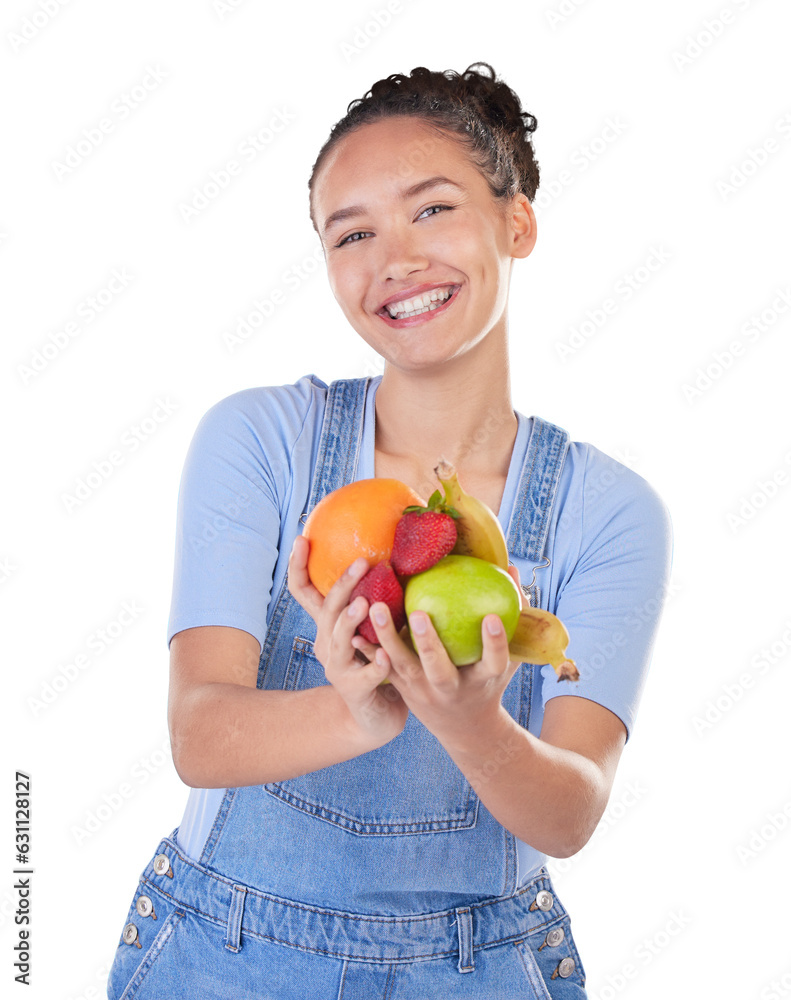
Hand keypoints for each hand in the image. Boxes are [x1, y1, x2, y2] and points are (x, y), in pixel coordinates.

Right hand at [287, 535, 407, 745]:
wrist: (376, 717)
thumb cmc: (380, 662)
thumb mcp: (374, 628)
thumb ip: (379, 598)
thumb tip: (397, 554)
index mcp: (330, 626)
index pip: (305, 592)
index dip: (298, 566)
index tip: (301, 537)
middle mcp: (328, 644)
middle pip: (326, 611)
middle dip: (341, 586)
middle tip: (361, 562)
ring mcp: (338, 669)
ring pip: (339, 642)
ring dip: (350, 621)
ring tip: (365, 604)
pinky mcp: (355, 692)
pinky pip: (364, 678)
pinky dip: (375, 667)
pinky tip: (385, 658)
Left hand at [366, 563, 525, 750]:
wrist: (465, 728)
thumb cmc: (488, 680)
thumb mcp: (508, 657)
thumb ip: (514, 616)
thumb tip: (514, 571)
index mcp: (484, 680)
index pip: (494, 661)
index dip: (494, 642)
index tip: (490, 618)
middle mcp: (453, 689)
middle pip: (440, 669)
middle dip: (429, 643)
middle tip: (419, 613)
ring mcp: (425, 692)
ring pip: (404, 667)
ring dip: (388, 639)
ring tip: (375, 608)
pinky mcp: (404, 690)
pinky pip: (383, 669)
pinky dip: (368, 651)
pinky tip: (352, 630)